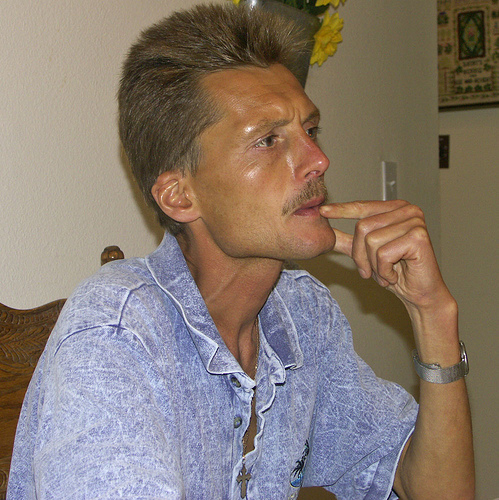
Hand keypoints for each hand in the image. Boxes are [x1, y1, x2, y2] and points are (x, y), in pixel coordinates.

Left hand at [319, 200, 452, 313]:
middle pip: (363, 227)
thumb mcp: (367, 254)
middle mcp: (407, 210)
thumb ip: (349, 241)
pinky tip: (396, 275)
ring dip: (374, 265)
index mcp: (395, 209)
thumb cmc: (397, 273)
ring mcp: (415, 221)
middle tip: (370, 271)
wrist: (420, 295)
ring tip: (387, 272)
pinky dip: (385, 271)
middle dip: (360, 255)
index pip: (363, 207)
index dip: (342, 210)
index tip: (322, 211)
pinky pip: (383, 254)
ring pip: (371, 241)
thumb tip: (326, 232)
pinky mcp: (418, 237)